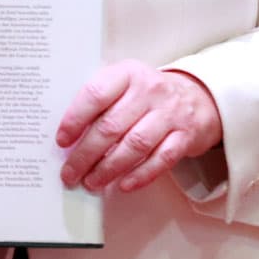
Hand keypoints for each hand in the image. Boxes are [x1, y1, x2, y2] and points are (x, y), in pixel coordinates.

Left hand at [56, 61, 221, 193]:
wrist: (197, 96)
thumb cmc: (148, 94)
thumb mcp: (125, 84)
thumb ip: (101, 102)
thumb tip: (68, 137)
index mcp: (128, 73)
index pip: (97, 94)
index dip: (75, 119)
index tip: (62, 141)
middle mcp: (150, 90)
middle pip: (112, 126)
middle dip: (86, 154)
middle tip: (70, 173)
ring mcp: (170, 113)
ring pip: (135, 145)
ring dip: (109, 168)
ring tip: (91, 182)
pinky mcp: (185, 135)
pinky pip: (161, 159)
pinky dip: (140, 175)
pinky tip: (123, 185)